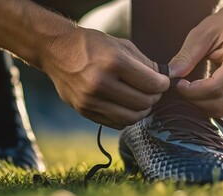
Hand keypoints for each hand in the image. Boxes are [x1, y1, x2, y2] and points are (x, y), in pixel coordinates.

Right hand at [40, 28, 169, 128]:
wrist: (57, 51)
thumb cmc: (92, 45)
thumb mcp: (121, 46)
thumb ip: (145, 64)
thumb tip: (165, 79)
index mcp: (114, 62)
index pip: (151, 84)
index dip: (163, 85)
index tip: (163, 82)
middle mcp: (101, 83)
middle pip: (143, 103)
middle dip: (154, 98)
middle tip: (154, 92)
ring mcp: (91, 100)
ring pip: (131, 118)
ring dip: (142, 111)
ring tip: (142, 100)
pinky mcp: (84, 110)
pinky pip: (115, 123)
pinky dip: (126, 117)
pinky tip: (126, 106)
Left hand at [169, 1, 222, 117]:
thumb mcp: (202, 34)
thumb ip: (187, 55)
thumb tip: (171, 75)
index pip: (217, 87)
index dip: (193, 91)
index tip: (177, 83)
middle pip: (219, 103)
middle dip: (194, 100)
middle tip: (179, 87)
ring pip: (222, 109)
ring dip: (200, 104)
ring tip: (188, 89)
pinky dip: (208, 104)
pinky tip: (198, 92)